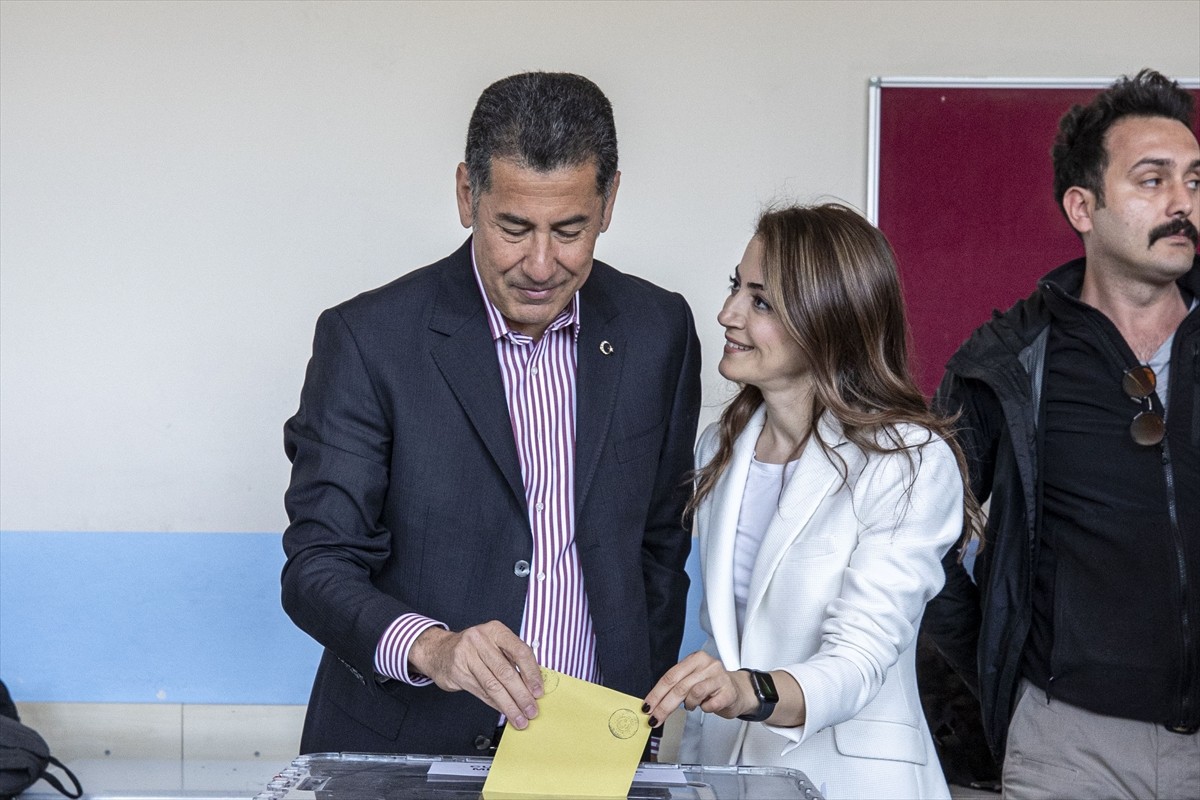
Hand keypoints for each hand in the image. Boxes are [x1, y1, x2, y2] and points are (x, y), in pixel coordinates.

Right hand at [409, 621, 543, 728]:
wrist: (439, 650)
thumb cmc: (475, 648)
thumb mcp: (494, 643)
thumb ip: (513, 659)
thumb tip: (533, 684)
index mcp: (495, 630)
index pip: (520, 651)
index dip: (532, 673)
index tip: (538, 690)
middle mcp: (480, 640)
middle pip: (506, 672)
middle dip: (521, 695)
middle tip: (531, 710)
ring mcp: (466, 656)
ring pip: (493, 686)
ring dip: (509, 705)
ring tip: (520, 718)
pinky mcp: (458, 672)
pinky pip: (482, 692)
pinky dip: (496, 704)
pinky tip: (505, 711)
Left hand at [641, 651, 756, 725]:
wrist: (739, 691)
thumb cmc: (712, 686)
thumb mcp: (693, 679)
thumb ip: (676, 686)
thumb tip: (654, 703)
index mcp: (695, 659)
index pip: (670, 676)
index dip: (656, 693)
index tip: (647, 706)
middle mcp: (708, 665)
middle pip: (679, 687)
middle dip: (664, 705)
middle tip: (655, 718)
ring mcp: (719, 677)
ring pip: (694, 694)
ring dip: (689, 705)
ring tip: (693, 705)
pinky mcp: (729, 692)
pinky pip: (709, 705)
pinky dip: (705, 709)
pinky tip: (707, 705)